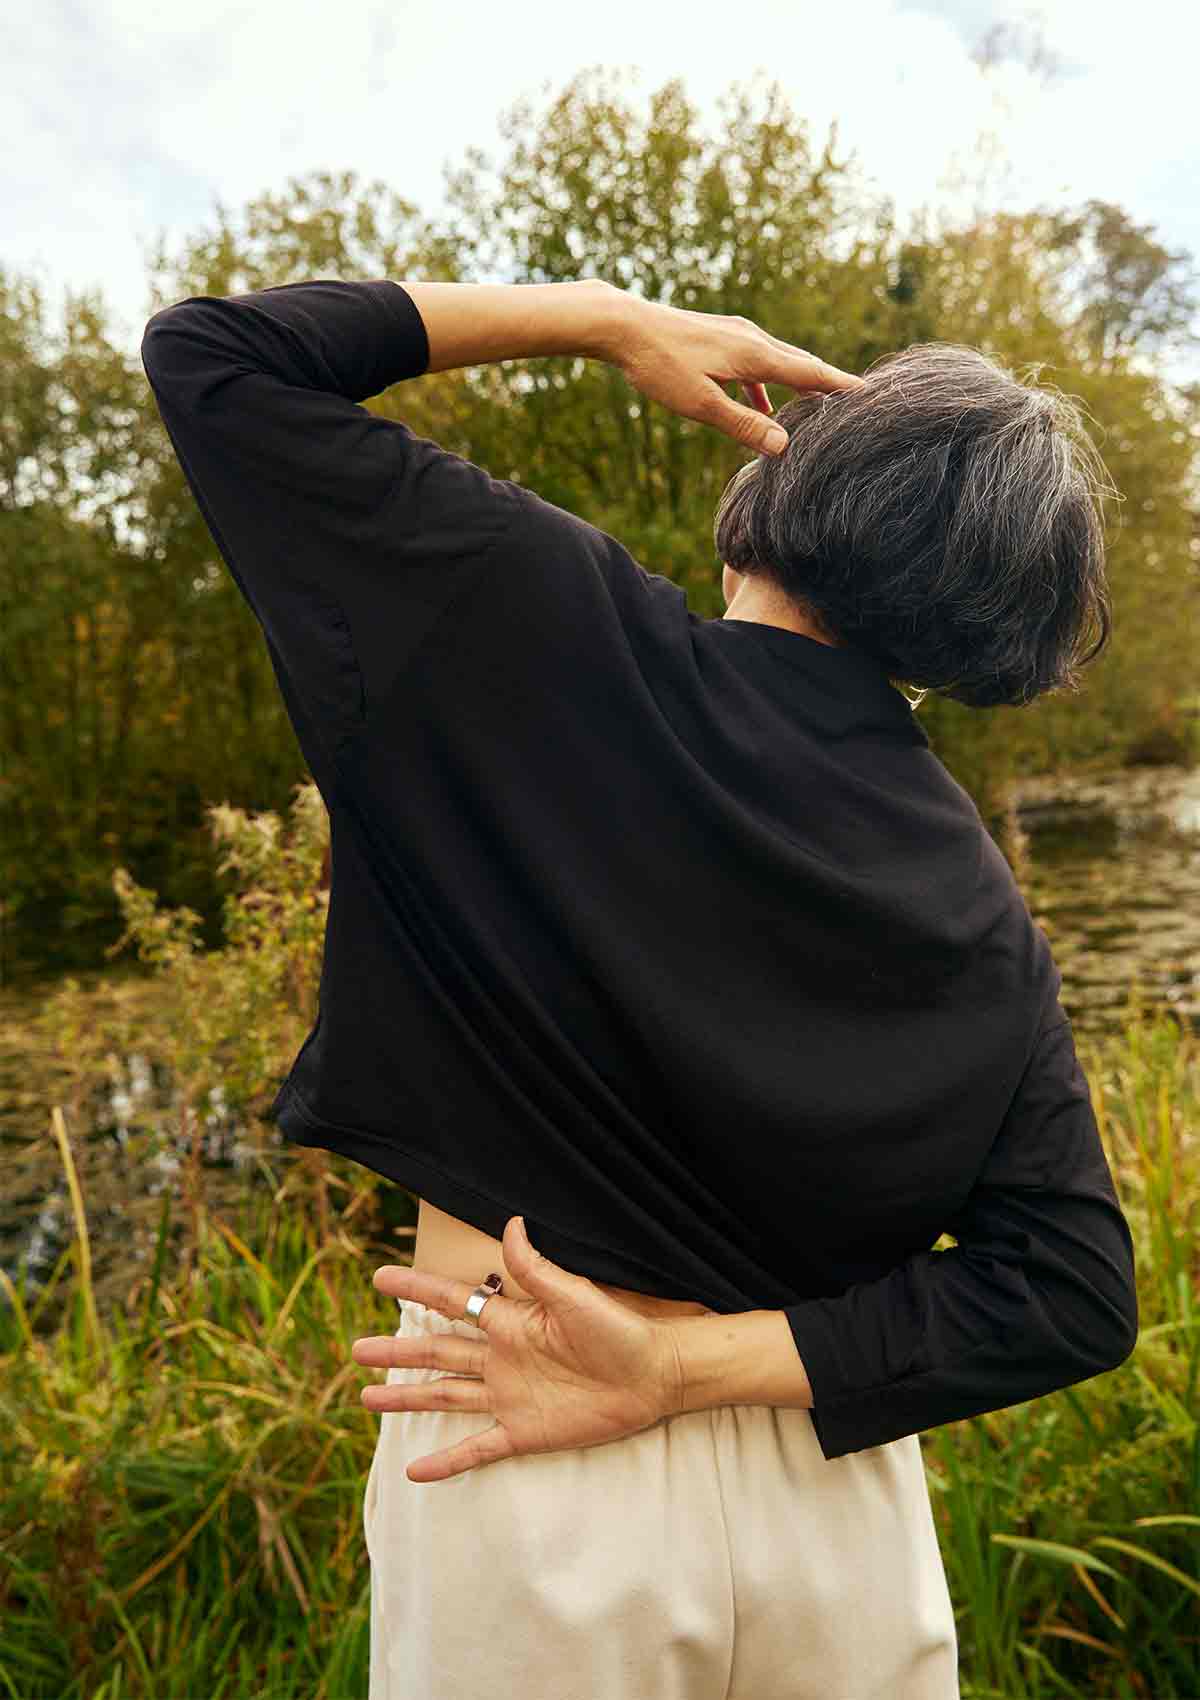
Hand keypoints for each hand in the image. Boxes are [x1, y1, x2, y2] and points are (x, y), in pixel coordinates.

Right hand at [351, 1216, 685, 1482]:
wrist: (654, 1377)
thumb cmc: (620, 1330)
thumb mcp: (575, 1296)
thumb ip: (537, 1267)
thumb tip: (510, 1221)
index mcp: (512, 1322)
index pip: (453, 1302)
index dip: (417, 1290)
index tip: (380, 1278)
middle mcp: (502, 1358)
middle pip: (437, 1352)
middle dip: (397, 1351)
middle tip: (355, 1349)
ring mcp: (509, 1397)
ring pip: (446, 1396)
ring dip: (407, 1397)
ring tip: (367, 1397)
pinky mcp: (524, 1433)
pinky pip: (477, 1448)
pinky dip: (447, 1460)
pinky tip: (417, 1470)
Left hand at [603, 291, 862, 456]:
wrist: (624, 325)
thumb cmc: (660, 366)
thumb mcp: (702, 405)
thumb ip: (743, 426)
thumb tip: (783, 447)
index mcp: (755, 355)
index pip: (811, 373)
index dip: (840, 386)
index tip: (870, 395)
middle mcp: (752, 339)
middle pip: (801, 365)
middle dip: (827, 386)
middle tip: (855, 405)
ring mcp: (736, 336)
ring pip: (778, 363)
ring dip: (797, 387)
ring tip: (814, 412)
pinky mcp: (719, 339)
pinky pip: (755, 364)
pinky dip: (767, 385)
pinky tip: (762, 407)